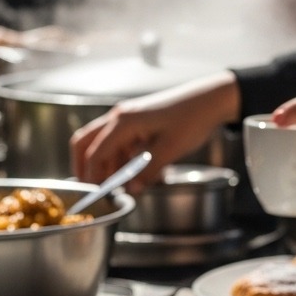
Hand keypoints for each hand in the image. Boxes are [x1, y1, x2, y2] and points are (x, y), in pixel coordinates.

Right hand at [69, 71, 239, 189]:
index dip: (92, 175)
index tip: (95, 194)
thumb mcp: (170, 150)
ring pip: (105, 144)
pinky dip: (125, 159)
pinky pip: (121, 143)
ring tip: (125, 184)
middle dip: (86, 166)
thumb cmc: (191, 119)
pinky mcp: (138, 122)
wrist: (209, 101)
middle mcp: (120, 118)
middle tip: (93, 188)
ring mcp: (128, 118)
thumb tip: (132, 190)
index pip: (95, 152)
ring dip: (110, 165)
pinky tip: (142, 173)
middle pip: (87, 142)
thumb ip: (148, 172)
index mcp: (123, 122)